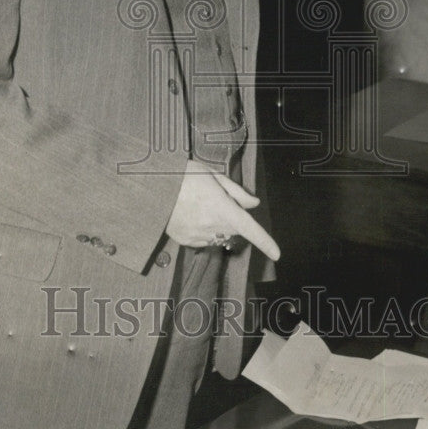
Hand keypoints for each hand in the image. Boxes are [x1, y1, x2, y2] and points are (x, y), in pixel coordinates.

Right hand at [165, 159, 279, 260]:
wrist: (151, 187)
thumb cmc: (183, 174)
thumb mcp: (213, 175)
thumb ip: (236, 192)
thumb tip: (253, 203)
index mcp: (222, 208)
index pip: (250, 229)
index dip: (266, 242)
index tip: (277, 254)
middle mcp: (212, 226)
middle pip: (234, 229)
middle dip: (232, 218)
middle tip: (216, 199)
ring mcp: (198, 236)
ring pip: (219, 236)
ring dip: (217, 225)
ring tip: (199, 205)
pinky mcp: (185, 240)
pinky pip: (203, 240)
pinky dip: (202, 230)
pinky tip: (190, 214)